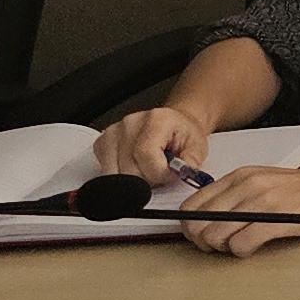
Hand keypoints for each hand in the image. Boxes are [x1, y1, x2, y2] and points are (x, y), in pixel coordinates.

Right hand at [95, 103, 212, 184]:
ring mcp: (113, 133)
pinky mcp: (102, 144)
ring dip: (134, 178)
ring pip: (115, 174)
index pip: (146, 156)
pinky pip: (106, 172)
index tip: (170, 174)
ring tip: (148, 167)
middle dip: (148, 179)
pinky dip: (121, 175)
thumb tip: (181, 175)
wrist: (174, 125)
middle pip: (129, 170)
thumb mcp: (198, 148)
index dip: (160, 173)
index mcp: (156, 120)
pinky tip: (135, 165)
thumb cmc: (183, 135)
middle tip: (160, 170)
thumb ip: (190, 164)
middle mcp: (130, 124)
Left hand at [176, 158, 299, 257]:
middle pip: (197, 223)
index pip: (192, 205)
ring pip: (214, 234)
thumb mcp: (267, 184)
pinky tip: (256, 247)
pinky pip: (241, 244)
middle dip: (203, 242)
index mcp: (241, 175)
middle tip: (221, 246)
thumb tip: (208, 223)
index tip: (205, 236)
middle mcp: (248, 184)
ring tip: (240, 246)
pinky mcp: (279, 219)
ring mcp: (263, 201)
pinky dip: (242, 252)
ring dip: (222, 249)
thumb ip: (238, 198)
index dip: (192, 227)